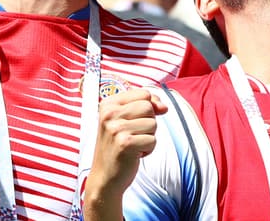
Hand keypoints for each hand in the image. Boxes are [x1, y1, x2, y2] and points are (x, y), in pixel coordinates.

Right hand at [85, 87, 166, 212]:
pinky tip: (134, 154)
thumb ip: (144, 106)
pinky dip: (148, 149)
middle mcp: (109, 114)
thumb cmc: (117, 147)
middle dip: (148, 122)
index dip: (150, 105)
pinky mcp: (125, 143)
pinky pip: (153, 140)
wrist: (105, 177)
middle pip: (149, 107)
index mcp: (107, 104)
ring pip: (153, 123)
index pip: (143, 93)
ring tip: (133, 145)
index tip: (141, 119)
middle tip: (133, 135)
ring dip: (148, 137)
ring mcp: (116, 128)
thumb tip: (164, 106)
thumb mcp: (125, 120)